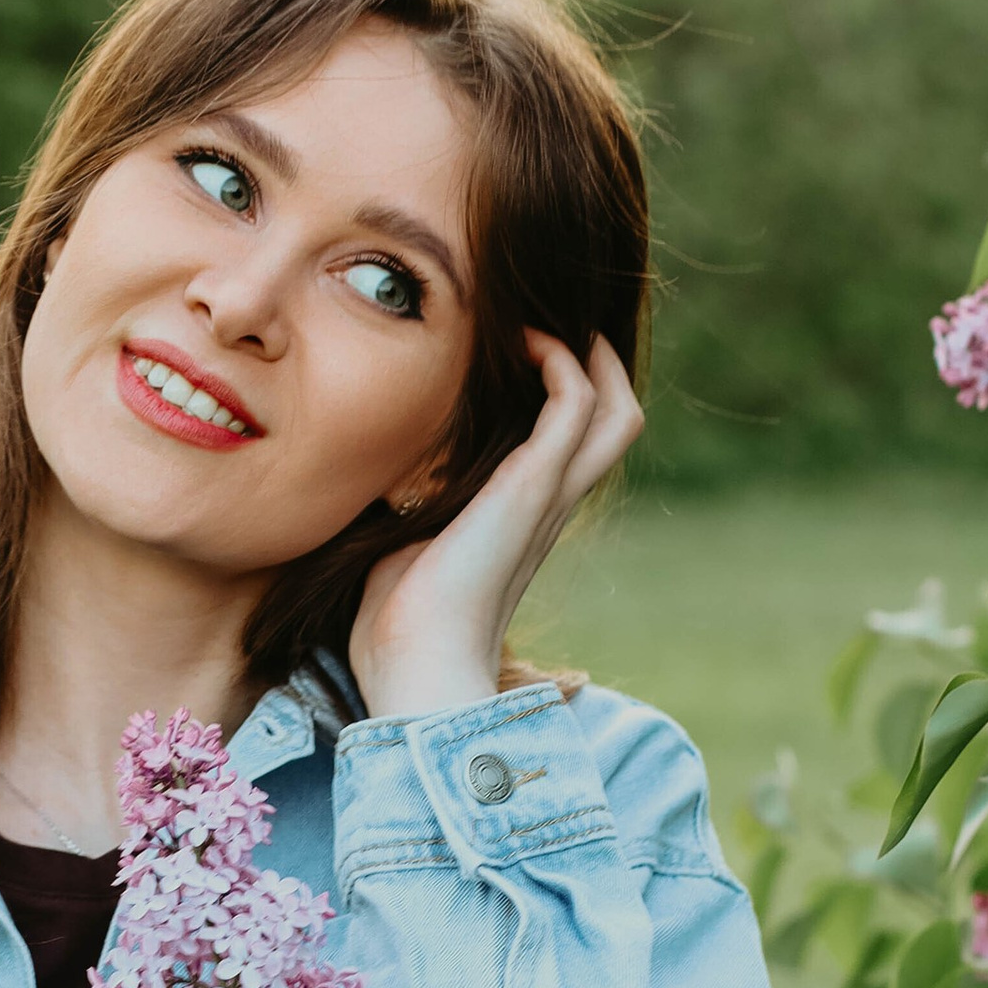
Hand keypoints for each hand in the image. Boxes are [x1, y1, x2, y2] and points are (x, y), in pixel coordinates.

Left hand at [350, 329, 643, 723]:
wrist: (414, 661)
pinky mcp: (534, 485)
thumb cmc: (397, 620)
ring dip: (588, 358)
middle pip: (618, 424)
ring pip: (617, 411)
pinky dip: (560, 362)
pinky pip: (574, 404)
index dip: (568, 394)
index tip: (524, 350)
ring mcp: (549, 495)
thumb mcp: (403, 540)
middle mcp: (551, 505)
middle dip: (599, 367)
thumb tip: (368, 474)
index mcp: (526, 519)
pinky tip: (524, 343)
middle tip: (552, 326)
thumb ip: (405, 502)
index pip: (576, 448)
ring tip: (542, 326)